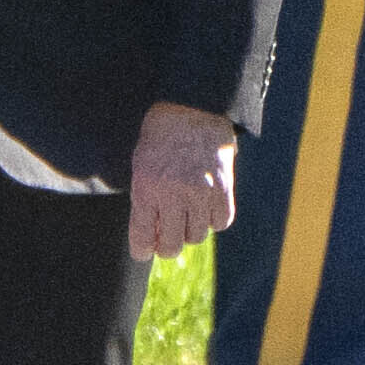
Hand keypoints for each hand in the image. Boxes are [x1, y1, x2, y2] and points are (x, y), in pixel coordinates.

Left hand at [126, 104, 241, 263]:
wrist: (190, 112)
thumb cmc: (159, 140)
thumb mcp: (141, 168)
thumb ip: (144, 202)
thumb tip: (150, 238)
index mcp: (146, 189)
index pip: (143, 235)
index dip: (143, 249)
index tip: (144, 253)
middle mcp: (173, 195)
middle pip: (171, 244)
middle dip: (166, 248)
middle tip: (166, 243)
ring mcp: (201, 194)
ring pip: (196, 236)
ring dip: (189, 231)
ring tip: (185, 217)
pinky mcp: (223, 190)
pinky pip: (220, 222)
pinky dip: (213, 220)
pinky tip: (205, 209)